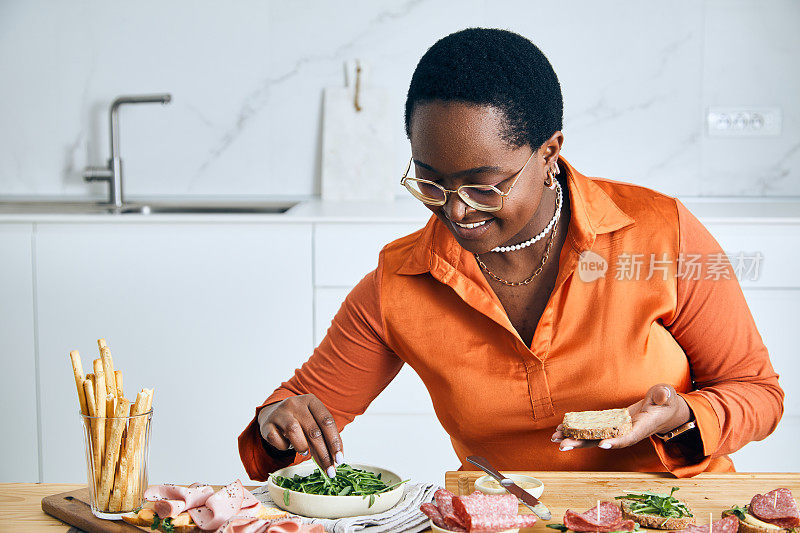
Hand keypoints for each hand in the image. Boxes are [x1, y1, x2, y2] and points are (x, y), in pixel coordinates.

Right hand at [258, 394, 343, 476]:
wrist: (272, 413)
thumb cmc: (298, 420)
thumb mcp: (313, 422)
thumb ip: (326, 437)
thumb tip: (337, 460)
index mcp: (311, 401)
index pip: (327, 421)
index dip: (334, 442)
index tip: (339, 459)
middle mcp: (295, 403)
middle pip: (313, 431)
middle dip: (323, 454)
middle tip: (329, 470)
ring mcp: (280, 413)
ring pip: (294, 431)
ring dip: (302, 447)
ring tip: (304, 452)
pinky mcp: (267, 424)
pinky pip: (276, 439)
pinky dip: (283, 447)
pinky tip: (287, 445)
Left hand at [550, 384, 691, 450]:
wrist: (659, 410)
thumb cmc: (664, 403)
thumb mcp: (666, 396)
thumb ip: (664, 396)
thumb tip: (662, 396)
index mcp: (640, 429)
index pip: (628, 438)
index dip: (616, 442)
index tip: (603, 444)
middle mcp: (624, 433)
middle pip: (602, 442)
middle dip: (582, 444)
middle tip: (562, 445)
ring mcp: (615, 430)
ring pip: (592, 437)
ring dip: (574, 438)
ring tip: (555, 438)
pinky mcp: (608, 426)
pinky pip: (590, 430)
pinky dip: (576, 430)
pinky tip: (561, 429)